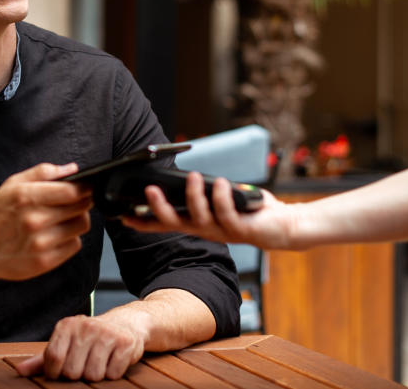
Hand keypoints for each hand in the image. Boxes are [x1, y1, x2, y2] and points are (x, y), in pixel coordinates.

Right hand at [0, 162, 92, 280]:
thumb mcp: (12, 185)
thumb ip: (43, 172)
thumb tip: (72, 169)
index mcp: (27, 197)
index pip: (72, 191)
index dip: (84, 187)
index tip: (85, 187)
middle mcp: (35, 221)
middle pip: (81, 207)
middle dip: (82, 202)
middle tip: (73, 202)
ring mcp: (41, 243)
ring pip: (81, 226)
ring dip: (77, 220)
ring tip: (63, 219)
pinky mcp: (45, 261)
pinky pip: (75, 245)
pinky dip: (70, 238)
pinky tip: (55, 235)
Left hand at [14, 314, 145, 380]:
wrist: (125, 323)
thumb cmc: (89, 338)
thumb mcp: (66, 343)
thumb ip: (43, 359)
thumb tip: (19, 371)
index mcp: (67, 326)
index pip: (53, 358)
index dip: (55, 373)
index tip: (60, 372)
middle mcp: (85, 327)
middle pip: (72, 371)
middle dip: (77, 375)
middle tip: (84, 364)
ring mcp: (106, 334)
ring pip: (93, 375)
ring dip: (95, 376)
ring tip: (99, 362)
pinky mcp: (125, 343)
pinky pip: (113, 374)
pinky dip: (112, 373)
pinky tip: (112, 361)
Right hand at [120, 171, 300, 249]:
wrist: (283, 226)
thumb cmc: (250, 210)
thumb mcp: (221, 197)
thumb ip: (205, 190)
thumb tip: (187, 177)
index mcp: (197, 223)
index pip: (165, 224)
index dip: (145, 221)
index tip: (125, 215)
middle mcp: (206, 230)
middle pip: (175, 224)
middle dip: (159, 208)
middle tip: (149, 191)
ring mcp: (222, 231)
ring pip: (199, 218)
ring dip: (193, 196)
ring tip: (191, 176)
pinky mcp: (241, 230)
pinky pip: (226, 213)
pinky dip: (221, 196)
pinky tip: (220, 182)